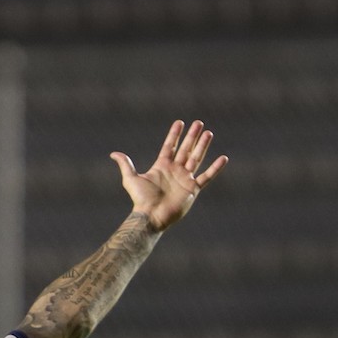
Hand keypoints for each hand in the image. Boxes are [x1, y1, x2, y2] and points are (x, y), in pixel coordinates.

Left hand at [111, 120, 226, 232]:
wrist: (151, 216)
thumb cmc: (141, 200)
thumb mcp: (131, 179)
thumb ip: (126, 165)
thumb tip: (113, 154)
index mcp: (162, 166)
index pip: (170, 146)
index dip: (174, 135)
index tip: (180, 122)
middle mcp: (175, 171)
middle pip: (185, 149)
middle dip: (192, 136)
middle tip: (199, 122)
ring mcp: (185, 179)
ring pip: (196, 158)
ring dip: (202, 146)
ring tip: (208, 133)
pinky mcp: (193, 189)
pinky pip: (207, 177)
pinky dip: (215, 168)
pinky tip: (223, 158)